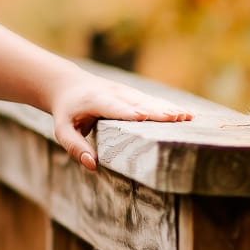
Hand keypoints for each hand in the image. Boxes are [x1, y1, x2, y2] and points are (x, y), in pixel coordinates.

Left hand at [47, 69, 193, 171]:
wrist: (69, 85)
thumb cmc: (66, 112)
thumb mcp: (62, 130)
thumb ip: (75, 147)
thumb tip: (92, 164)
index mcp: (95, 100)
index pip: (114, 107)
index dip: (128, 112)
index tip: (144, 116)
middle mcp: (114, 92)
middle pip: (138, 102)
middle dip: (157, 110)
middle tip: (177, 118)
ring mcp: (126, 92)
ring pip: (150, 100)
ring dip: (168, 108)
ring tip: (188, 117)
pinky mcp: (134, 94)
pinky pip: (153, 100)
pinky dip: (169, 106)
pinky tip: (187, 114)